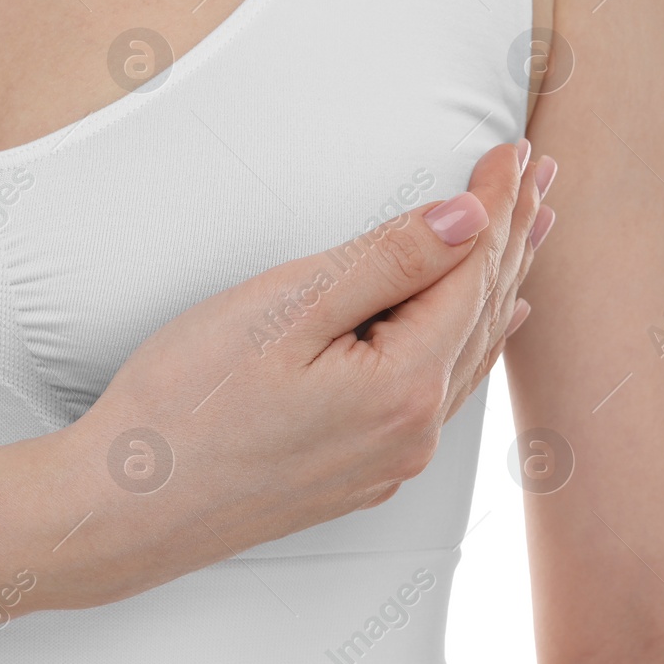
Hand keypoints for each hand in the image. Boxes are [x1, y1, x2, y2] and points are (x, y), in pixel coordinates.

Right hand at [69, 141, 556, 602]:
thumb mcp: (283, 311)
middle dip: (512, 238)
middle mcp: (414, 432)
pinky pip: (443, 394)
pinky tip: (482, 330)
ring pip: (467, 355)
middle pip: (481, 312)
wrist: (120, 514)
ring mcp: (391, 460)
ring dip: (498, 288)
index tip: (514, 149)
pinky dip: (468, 344)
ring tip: (527, 236)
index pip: (471, 270)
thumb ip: (386, 262)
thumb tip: (470, 219)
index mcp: (403, 386)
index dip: (496, 204)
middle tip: (542, 177)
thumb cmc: (182, 408)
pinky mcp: (363, 473)